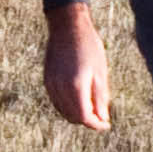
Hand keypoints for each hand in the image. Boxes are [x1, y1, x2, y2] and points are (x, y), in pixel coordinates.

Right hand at [42, 2, 110, 130]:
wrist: (68, 26)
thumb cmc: (89, 46)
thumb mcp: (100, 72)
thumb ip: (100, 97)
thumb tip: (102, 119)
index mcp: (76, 86)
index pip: (85, 117)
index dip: (96, 124)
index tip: (106, 125)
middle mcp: (60, 88)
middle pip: (73, 117)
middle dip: (87, 120)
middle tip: (101, 116)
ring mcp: (51, 84)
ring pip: (63, 111)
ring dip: (77, 114)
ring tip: (91, 107)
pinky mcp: (47, 80)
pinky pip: (56, 101)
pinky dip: (67, 106)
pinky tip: (78, 99)